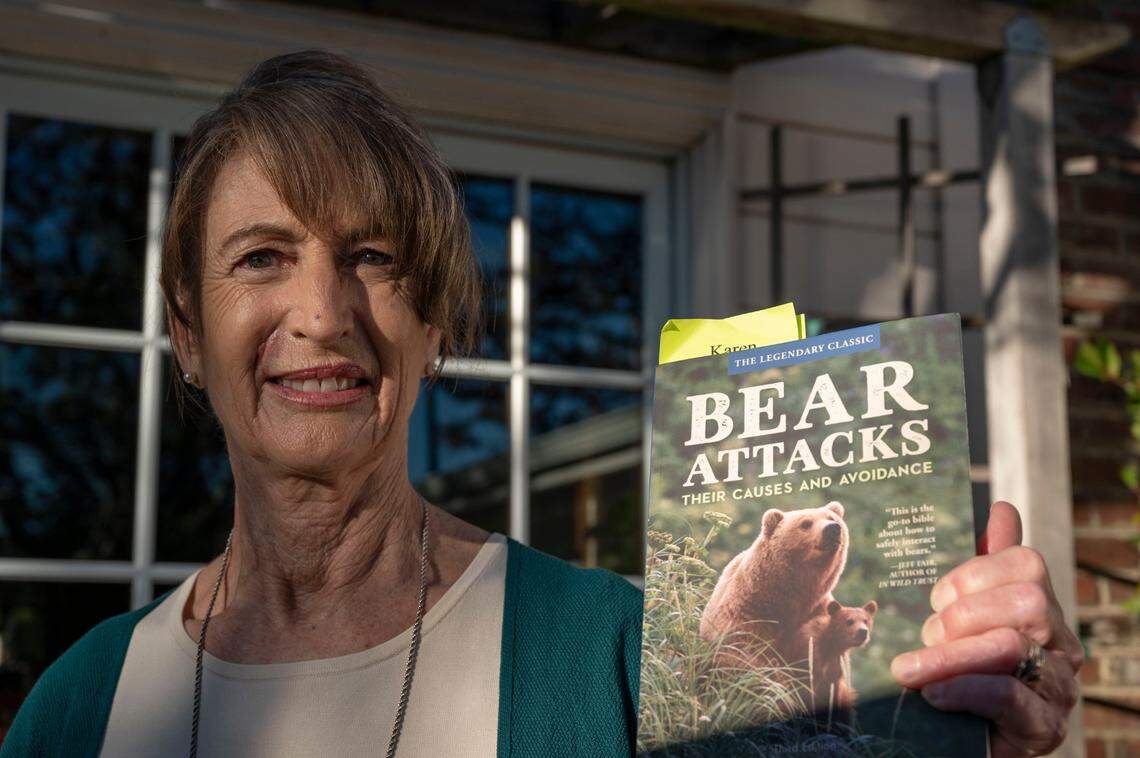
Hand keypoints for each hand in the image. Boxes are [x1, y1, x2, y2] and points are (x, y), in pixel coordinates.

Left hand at [889, 501, 1083, 756]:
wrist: (959, 743)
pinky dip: (963, 688)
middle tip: (928, 635)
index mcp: (1042, 609)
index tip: (938, 597)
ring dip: (950, 654)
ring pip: (1012, 645)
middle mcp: (1060, 644)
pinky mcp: (1044, 727)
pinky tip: (932, 693)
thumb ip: (982, 568)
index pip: (1026, 563)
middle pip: (1027, 600)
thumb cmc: (959, 673)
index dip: (974, 572)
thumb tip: (1003, 509)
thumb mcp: (964, 617)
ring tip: (910, 669)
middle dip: (963, 613)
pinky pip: (1007, 695)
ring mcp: (1058, 686)